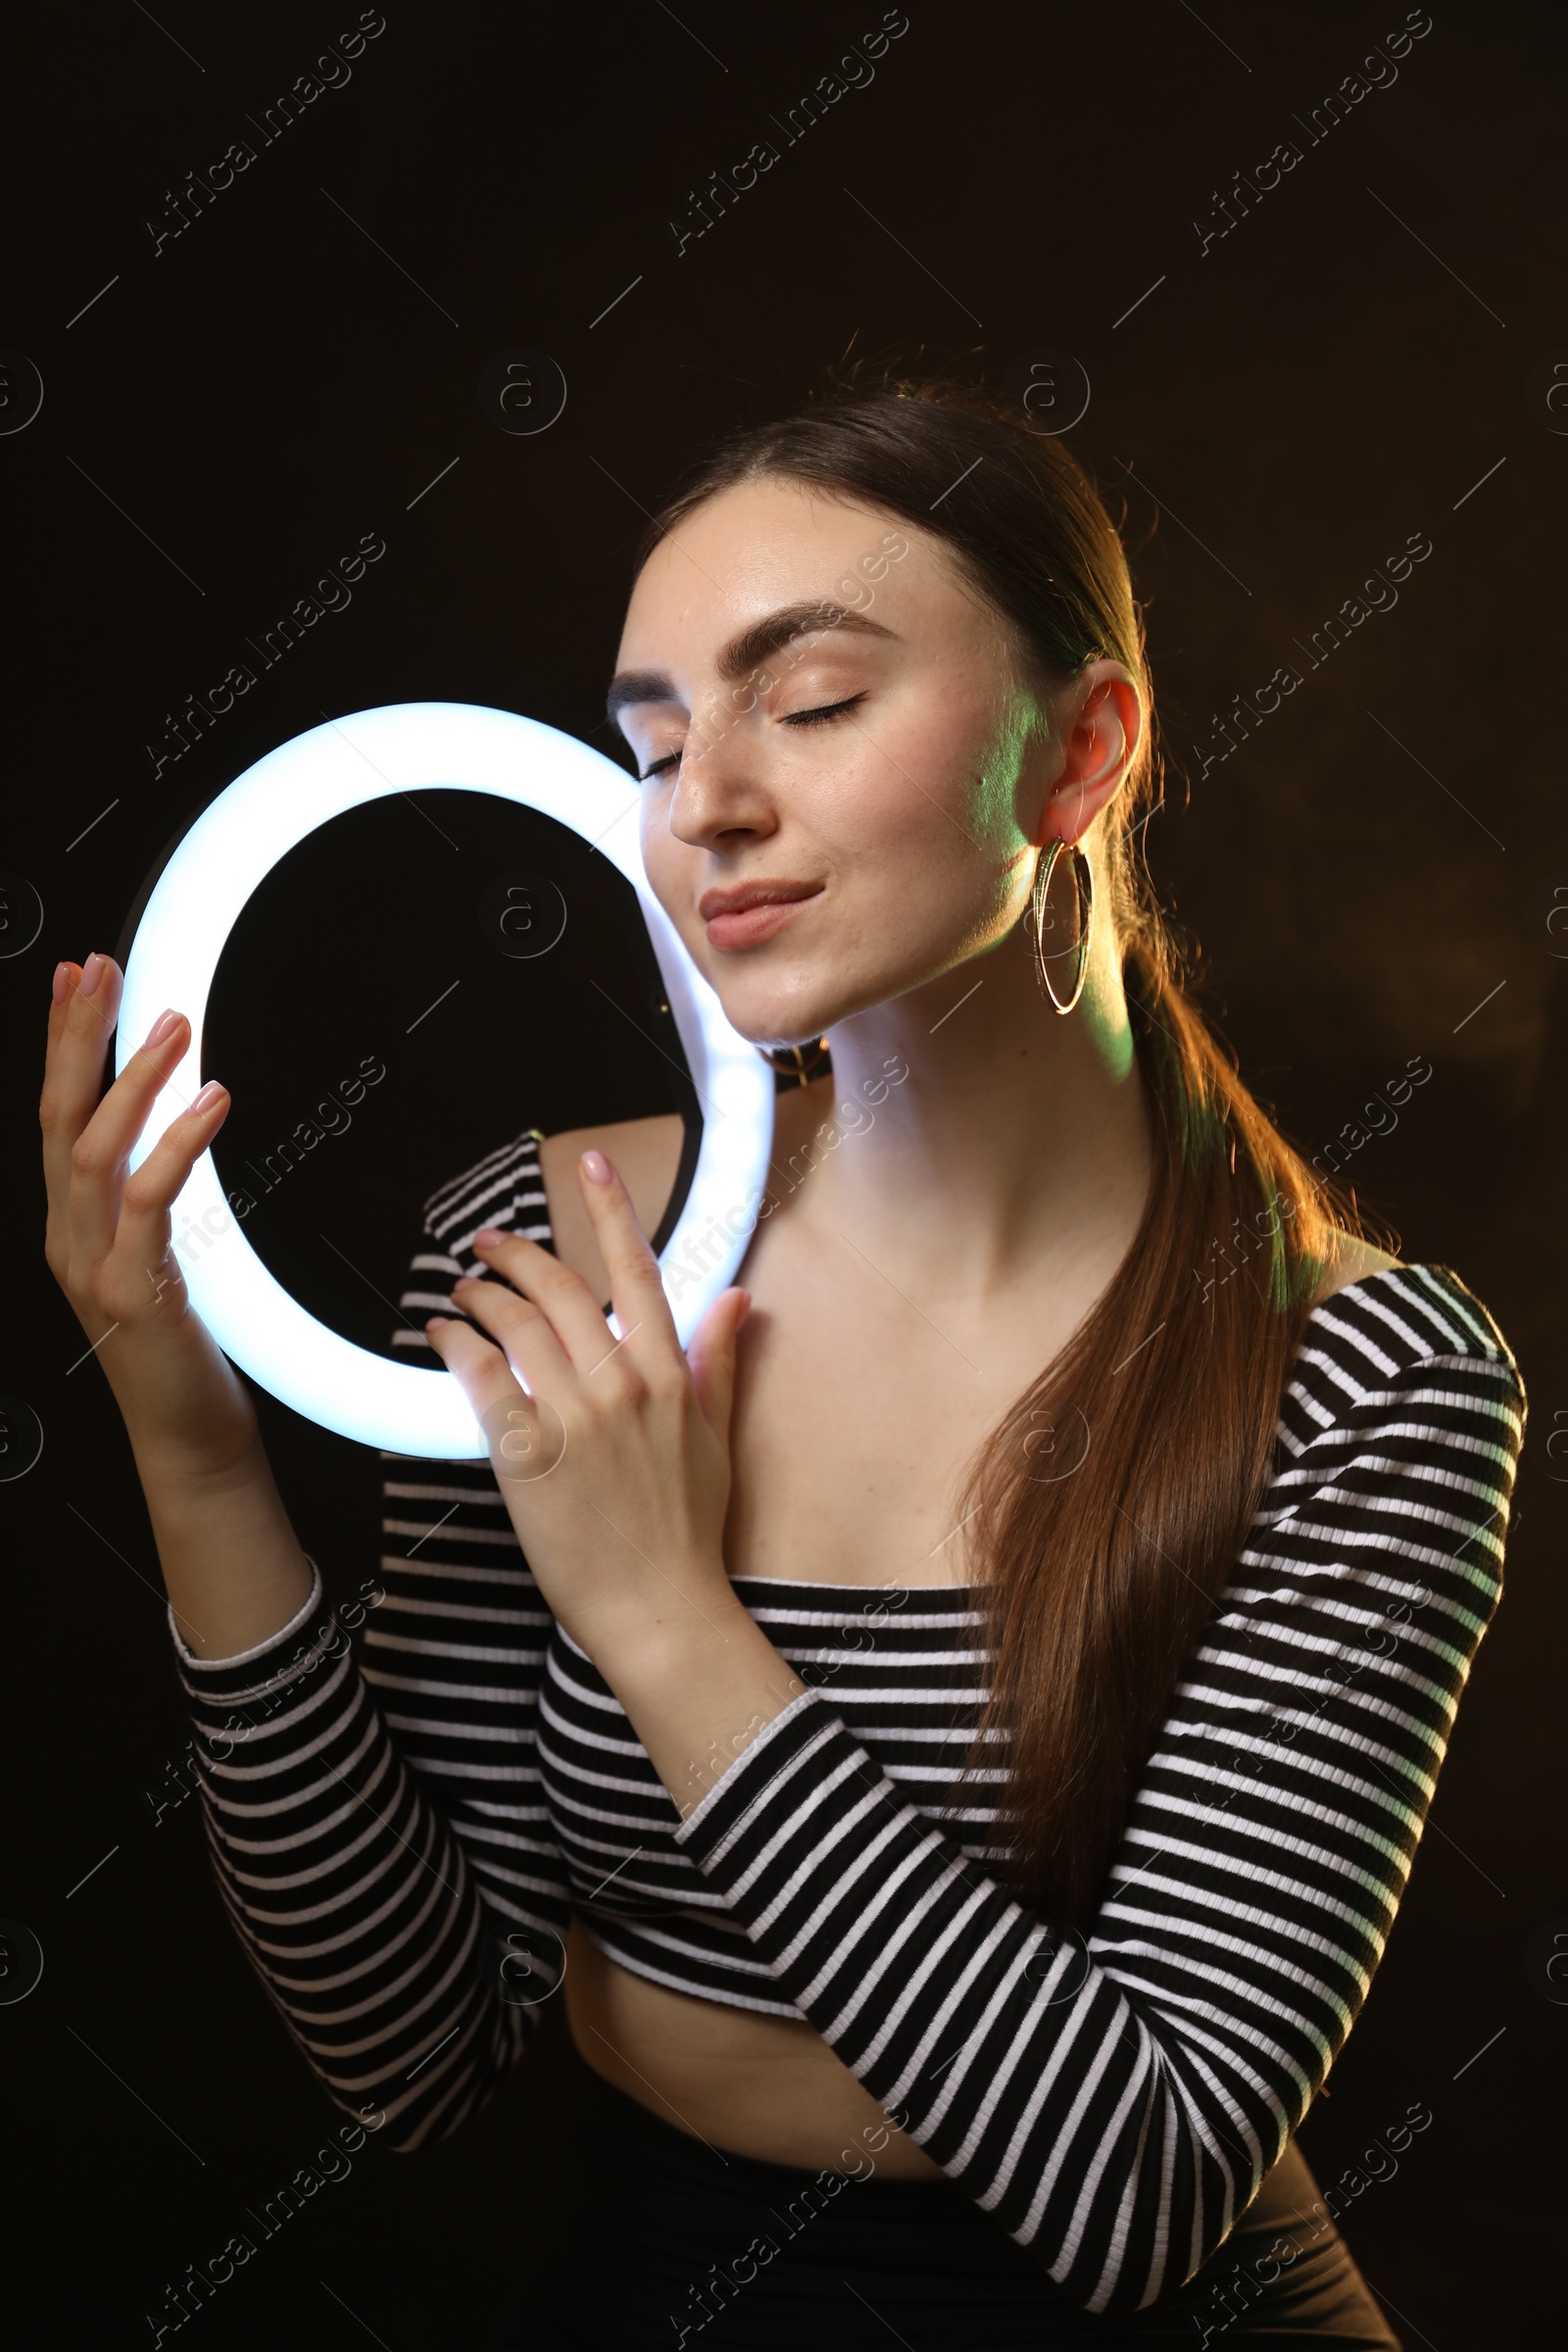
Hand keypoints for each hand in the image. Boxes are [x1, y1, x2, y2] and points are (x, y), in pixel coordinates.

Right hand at [40, 953, 258, 1477]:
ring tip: (173, 1025)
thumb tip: (175, 1123)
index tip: (80, 980)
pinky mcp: (133, 1294)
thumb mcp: (157, 1258)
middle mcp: (69, 1239)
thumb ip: (150, 1197)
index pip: (56, 1116)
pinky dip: (177, 1146)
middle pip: (58, 1119)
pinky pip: (148, 1203)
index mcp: (71, 1225)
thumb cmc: (183, 1352)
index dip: (64, 1044)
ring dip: (134, 1080)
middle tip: (101, 971)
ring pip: (94, 1152)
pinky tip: (213, 1103)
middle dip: (77, 1038)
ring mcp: (92, 1267)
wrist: (189, 1441)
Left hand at [424, 1149, 750, 1663]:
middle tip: (489, 1244)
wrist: (658, 1607)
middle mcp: (623, 1385)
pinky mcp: (528, 1454)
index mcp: (670, 1376)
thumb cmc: (688, 1531)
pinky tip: (441, 1335)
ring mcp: (574, 1418)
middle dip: (519, 1253)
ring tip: (462, 1292)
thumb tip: (737, 1299)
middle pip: (563, 1289)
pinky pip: (483, 1377)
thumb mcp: (716, 1439)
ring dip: (481, 1295)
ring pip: (517, 1324)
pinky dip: (457, 1345)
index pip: (640, 1270)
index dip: (611, 1209)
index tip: (590, 1163)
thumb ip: (720, 1362)